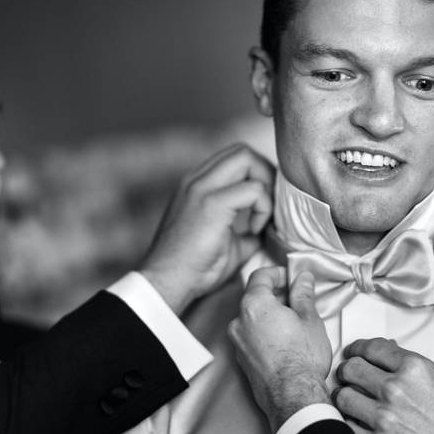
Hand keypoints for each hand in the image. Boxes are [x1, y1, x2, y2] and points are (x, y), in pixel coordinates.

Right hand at [140, 144, 274, 313]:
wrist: (166, 283)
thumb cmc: (192, 269)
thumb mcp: (224, 242)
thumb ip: (244, 230)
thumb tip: (264, 231)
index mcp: (195, 185)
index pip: (233, 158)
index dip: (256, 175)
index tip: (261, 206)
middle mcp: (195, 180)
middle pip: (241, 150)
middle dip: (264, 172)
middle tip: (267, 206)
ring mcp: (201, 188)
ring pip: (246, 157)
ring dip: (264, 185)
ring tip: (260, 218)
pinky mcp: (211, 203)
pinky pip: (253, 189)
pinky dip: (262, 207)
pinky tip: (253, 231)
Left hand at [228, 267, 331, 433]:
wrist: (293, 396)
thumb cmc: (302, 359)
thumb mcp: (309, 319)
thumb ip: (302, 294)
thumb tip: (302, 279)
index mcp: (254, 305)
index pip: (260, 276)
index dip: (277, 273)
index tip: (291, 278)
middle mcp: (239, 321)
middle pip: (254, 297)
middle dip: (275, 295)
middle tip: (297, 300)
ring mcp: (237, 342)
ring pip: (252, 318)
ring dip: (269, 314)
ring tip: (293, 323)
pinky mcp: (241, 359)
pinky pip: (250, 336)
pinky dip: (264, 332)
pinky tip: (283, 341)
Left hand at [334, 338, 433, 433]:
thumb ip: (410, 370)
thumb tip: (384, 355)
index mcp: (414, 368)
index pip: (369, 348)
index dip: (356, 351)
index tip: (352, 356)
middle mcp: (396, 389)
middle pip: (350, 370)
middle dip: (347, 375)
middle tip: (349, 383)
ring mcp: (383, 419)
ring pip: (342, 398)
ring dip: (346, 402)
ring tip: (355, 410)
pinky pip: (345, 430)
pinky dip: (349, 429)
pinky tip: (359, 431)